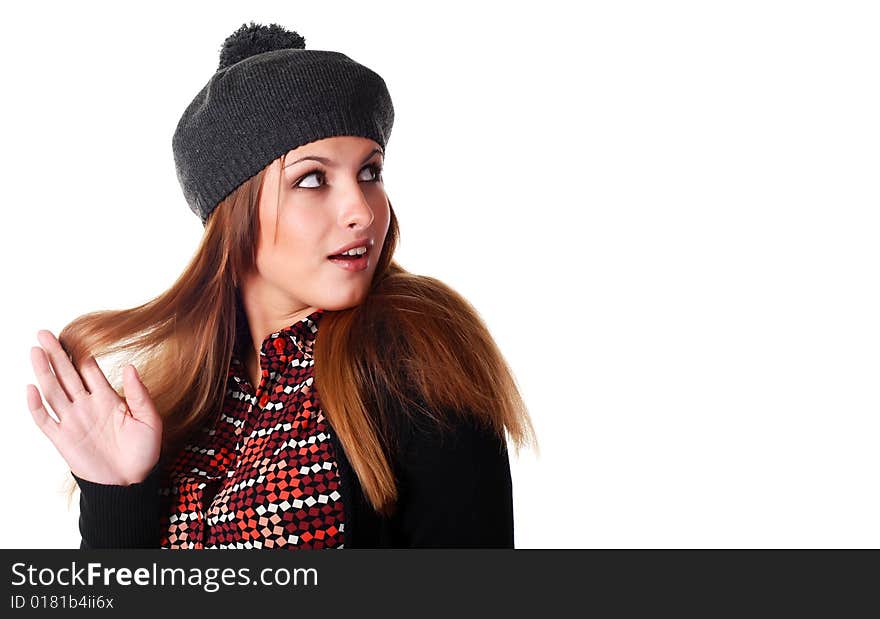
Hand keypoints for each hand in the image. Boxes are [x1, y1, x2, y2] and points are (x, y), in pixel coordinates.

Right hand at [26, 330, 162, 485]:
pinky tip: (31, 388)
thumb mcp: (149, 419)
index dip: (80, 353)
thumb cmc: (143, 451)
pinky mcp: (63, 439)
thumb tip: (130, 366)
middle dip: (55, 354)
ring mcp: (73, 421)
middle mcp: (87, 406)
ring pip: (53, 391)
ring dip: (43, 372)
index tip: (72, 335)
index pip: (89, 370)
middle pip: (66, 375)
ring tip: (35, 350)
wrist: (131, 482)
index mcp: (108, 399)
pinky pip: (45, 420)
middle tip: (44, 333)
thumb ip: (139, 394)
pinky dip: (36, 405)